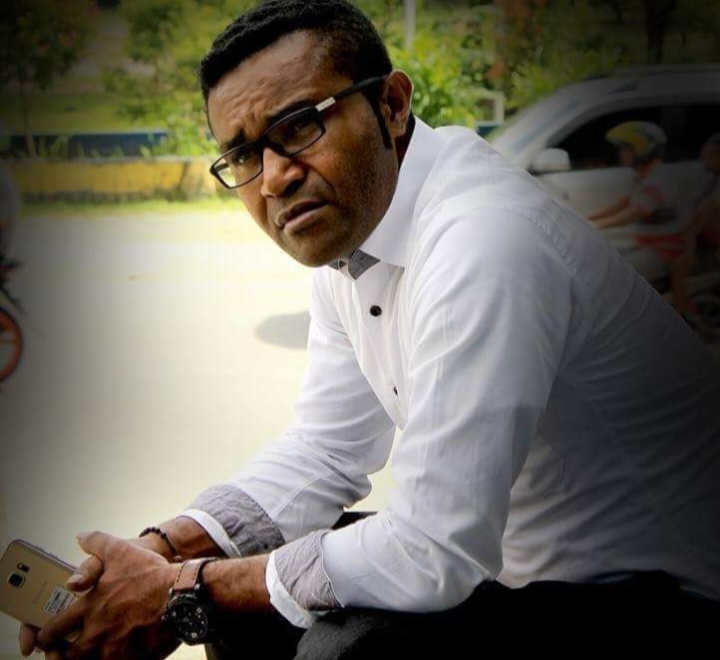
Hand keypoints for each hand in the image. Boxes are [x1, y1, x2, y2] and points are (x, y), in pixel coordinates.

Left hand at [35, 531, 180, 659]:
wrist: (181, 596)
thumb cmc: (151, 575)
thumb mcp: (122, 550)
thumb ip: (98, 543)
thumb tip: (80, 537)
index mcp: (89, 608)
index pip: (54, 629)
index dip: (44, 636)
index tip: (45, 637)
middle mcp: (96, 633)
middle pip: (64, 656)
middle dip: (58, 655)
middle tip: (60, 652)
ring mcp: (113, 650)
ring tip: (86, 656)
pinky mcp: (131, 659)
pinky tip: (115, 655)